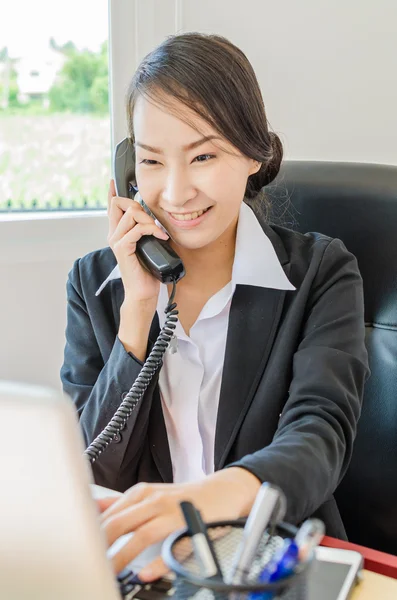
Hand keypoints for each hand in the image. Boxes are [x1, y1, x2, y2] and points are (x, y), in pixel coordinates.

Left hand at [100, 467, 260, 581]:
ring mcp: (173, 514)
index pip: (108, 515)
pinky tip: (144, 573)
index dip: (90, 535)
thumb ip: (120, 503)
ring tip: (108, 574)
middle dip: (100, 546)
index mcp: (142, 494)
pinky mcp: (191, 528)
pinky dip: (158, 562)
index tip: (79, 552)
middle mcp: (155, 501)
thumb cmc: (184, 498)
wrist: (224, 491)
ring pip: (142, 535)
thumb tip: (90, 507)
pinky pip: (173, 548)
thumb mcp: (150, 494)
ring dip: (122, 557)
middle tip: (88, 565)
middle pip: (120, 523)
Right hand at [107, 179, 168, 303]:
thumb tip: (157, 219)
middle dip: (140, 206)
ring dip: (149, 219)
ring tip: (159, 232)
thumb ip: (147, 231)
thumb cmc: (148, 271)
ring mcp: (116, 240)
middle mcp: (114, 234)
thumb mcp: (149, 246)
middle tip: (153, 222)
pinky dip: (151, 229)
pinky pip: (137, 229)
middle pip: (120, 203)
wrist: (143, 292)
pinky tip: (160, 237)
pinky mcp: (122, 248)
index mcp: (119, 232)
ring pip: (131, 213)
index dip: (112, 192)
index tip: (113, 181)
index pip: (112, 207)